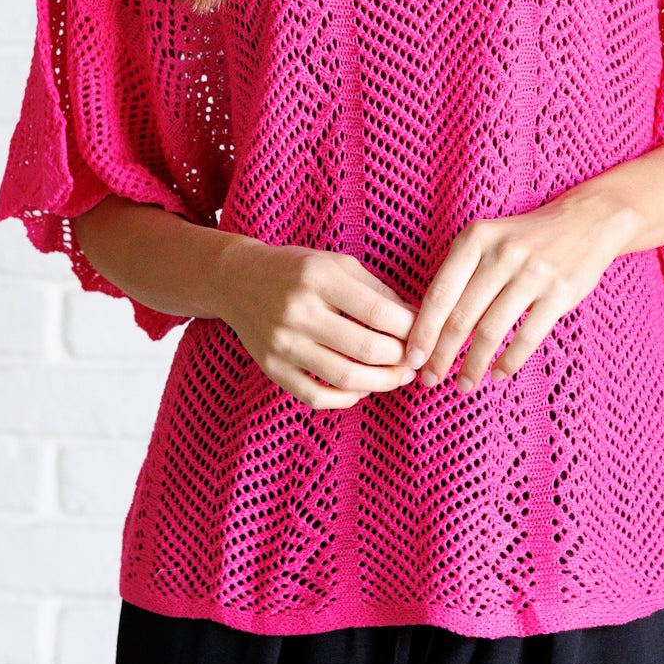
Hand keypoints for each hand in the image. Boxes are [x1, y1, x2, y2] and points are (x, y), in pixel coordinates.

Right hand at [210, 239, 419, 410]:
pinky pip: (315, 396)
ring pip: (344, 378)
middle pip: (365, 348)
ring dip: (381, 383)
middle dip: (401, 359)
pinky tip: (362, 389)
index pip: (378, 311)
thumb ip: (377, 290)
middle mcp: (298, 312)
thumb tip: (417, 320)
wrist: (237, 279)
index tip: (426, 334)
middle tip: (417, 360)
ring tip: (399, 377)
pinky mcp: (272, 369)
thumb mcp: (338, 264)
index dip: (410, 328)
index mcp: (319, 278)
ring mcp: (282, 344)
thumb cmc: (298, 269)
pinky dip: (346, 399)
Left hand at [403, 194, 634, 393]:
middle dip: (442, 354)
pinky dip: (509, 361)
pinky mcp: (560, 292)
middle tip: (429, 379)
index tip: (412, 358)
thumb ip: (461, 275)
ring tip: (464, 385)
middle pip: (462, 316)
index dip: (423, 330)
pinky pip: (528, 336)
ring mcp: (533, 272)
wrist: (587, 221)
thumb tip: (429, 328)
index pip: (441, 293)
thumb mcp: (488, 241)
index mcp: (476, 238)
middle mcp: (502, 253)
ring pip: (492, 331)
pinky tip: (498, 374)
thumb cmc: (524, 239)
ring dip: (474, 364)